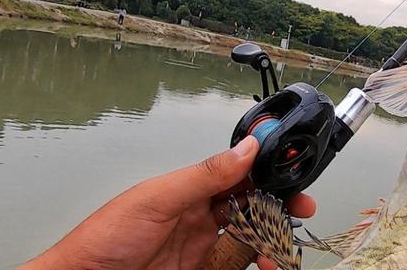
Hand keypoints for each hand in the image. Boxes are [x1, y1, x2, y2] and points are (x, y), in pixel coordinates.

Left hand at [21, 136, 315, 269]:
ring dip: (272, 238)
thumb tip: (245, 149)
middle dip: (281, 204)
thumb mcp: (157, 199)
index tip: (292, 169)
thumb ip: (204, 175)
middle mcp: (201, 216)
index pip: (238, 173)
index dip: (267, 170)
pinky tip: (267, 263)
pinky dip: (260, 262)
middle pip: (253, 205)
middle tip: (302, 208)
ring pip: (252, 237)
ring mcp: (204, 247)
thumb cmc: (104, 239)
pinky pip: (240, 263)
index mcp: (190, 190)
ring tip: (280, 249)